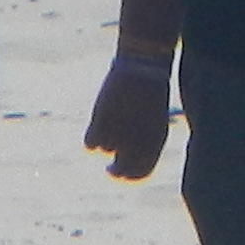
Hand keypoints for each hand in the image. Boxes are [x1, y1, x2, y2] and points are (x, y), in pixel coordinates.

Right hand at [86, 53, 174, 180]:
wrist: (142, 68)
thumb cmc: (150, 94)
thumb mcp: (155, 121)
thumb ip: (146, 145)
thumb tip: (127, 162)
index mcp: (154, 142)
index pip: (142, 172)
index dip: (131, 177)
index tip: (125, 174)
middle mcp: (137, 142)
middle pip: (121, 170)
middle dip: (115, 172)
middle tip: (110, 169)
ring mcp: (118, 132)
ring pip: (105, 149)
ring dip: (106, 138)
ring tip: (114, 115)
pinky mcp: (101, 122)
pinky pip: (90, 143)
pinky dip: (91, 138)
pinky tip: (97, 124)